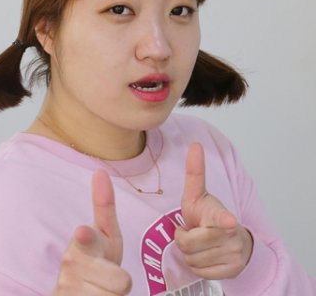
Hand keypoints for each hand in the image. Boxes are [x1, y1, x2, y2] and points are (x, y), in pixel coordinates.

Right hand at [53, 169, 131, 295]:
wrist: (76, 292)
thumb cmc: (95, 260)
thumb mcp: (103, 235)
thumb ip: (104, 207)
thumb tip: (100, 171)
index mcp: (81, 243)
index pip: (86, 238)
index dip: (86, 237)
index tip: (83, 231)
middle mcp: (72, 265)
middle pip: (122, 281)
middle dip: (120, 283)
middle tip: (105, 278)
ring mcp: (70, 289)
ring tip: (100, 290)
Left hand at [175, 143, 253, 278]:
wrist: (232, 240)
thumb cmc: (207, 216)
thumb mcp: (197, 195)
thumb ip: (195, 173)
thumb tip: (195, 144)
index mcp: (221, 215)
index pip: (223, 217)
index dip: (224, 220)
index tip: (228, 221)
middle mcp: (230, 235)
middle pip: (188, 244)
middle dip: (184, 240)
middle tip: (191, 233)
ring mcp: (234, 254)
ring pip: (192, 260)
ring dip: (190, 254)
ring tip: (198, 244)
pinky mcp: (232, 270)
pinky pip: (200, 272)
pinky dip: (198, 266)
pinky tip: (204, 256)